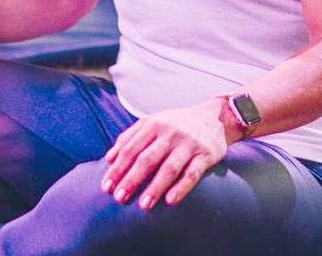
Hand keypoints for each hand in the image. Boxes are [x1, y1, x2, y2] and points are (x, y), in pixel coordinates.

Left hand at [101, 99, 240, 209]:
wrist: (215, 116)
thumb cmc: (177, 123)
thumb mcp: (153, 122)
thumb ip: (130, 137)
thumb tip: (108, 158)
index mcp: (154, 124)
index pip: (131, 148)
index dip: (118, 168)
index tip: (106, 187)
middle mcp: (170, 132)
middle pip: (147, 158)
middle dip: (132, 179)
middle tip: (119, 198)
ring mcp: (189, 143)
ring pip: (169, 167)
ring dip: (155, 187)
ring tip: (143, 205)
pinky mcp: (206, 154)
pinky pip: (193, 173)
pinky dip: (181, 187)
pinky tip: (171, 201)